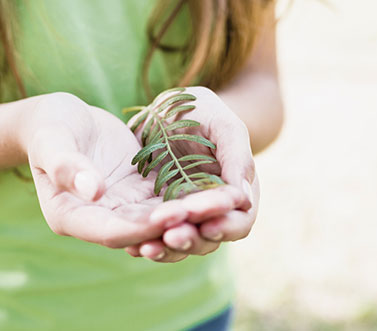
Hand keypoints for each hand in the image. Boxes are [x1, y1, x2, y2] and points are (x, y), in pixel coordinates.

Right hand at [24, 92, 243, 249]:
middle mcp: (98, 220)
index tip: (173, 216)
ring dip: (194, 215)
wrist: (59, 116)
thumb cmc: (49, 126)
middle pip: (143, 232)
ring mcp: (120, 210)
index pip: (111, 232)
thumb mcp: (52, 140)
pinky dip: (192, 198)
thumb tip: (92, 190)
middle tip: (216, 213)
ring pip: (161, 220)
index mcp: (70, 216)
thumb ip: (66, 165)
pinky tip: (220, 190)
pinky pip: (168, 201)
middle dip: (181, 224)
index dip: (144, 227)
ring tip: (227, 203)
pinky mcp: (138, 194)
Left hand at [125, 86, 259, 260]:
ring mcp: (184, 215)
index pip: (239, 220)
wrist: (163, 109)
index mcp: (236, 191)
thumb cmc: (201, 111)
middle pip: (210, 239)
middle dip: (193, 239)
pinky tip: (132, 245)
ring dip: (168, 249)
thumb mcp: (222, 125)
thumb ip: (237, 157)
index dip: (226, 224)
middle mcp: (212, 210)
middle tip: (173, 235)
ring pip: (182, 243)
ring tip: (148, 247)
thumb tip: (244, 200)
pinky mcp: (156, 215)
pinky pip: (154, 237)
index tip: (205, 221)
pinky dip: (145, 242)